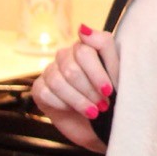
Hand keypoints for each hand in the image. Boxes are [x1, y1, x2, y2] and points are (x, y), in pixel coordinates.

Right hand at [31, 27, 119, 152]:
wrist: (100, 127)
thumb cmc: (110, 97)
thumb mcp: (116, 72)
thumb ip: (103, 45)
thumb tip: (82, 28)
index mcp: (85, 47)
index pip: (85, 50)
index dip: (97, 73)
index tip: (109, 90)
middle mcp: (65, 56)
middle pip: (72, 68)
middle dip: (89, 90)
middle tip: (103, 104)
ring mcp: (50, 71)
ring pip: (59, 81)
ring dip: (78, 100)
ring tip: (93, 112)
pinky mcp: (39, 89)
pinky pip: (46, 93)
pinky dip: (63, 105)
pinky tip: (73, 110)